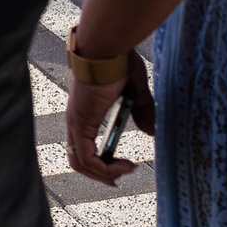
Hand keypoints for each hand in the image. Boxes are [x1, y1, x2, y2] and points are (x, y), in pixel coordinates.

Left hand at [64, 51, 153, 185]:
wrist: (108, 47)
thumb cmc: (119, 61)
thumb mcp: (137, 90)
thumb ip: (143, 111)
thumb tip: (150, 132)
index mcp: (86, 111)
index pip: (83, 145)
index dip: (100, 161)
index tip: (123, 166)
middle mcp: (76, 118)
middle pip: (78, 158)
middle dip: (100, 174)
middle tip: (119, 179)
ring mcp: (75, 121)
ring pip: (79, 162)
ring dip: (103, 174)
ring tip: (125, 171)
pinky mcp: (80, 122)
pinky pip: (86, 157)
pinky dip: (105, 168)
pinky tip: (125, 164)